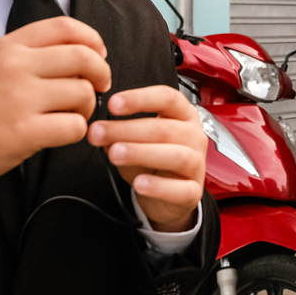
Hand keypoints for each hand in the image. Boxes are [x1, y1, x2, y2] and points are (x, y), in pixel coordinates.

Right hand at [0, 17, 109, 191]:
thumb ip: (30, 53)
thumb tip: (80, 55)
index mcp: (9, 46)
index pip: (65, 27)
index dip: (93, 40)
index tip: (99, 54)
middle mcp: (16, 67)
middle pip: (85, 58)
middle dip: (101, 74)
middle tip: (98, 87)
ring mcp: (21, 99)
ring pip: (84, 93)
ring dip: (87, 108)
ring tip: (72, 115)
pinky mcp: (25, 132)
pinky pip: (75, 126)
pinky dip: (77, 131)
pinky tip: (62, 133)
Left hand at [87, 85, 207, 231]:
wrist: (166, 196)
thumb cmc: (152, 161)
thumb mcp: (135, 142)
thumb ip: (120, 135)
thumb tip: (99, 130)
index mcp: (183, 115)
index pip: (167, 98)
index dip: (141, 99)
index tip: (113, 104)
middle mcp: (194, 136)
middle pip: (165, 128)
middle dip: (128, 129)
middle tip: (98, 133)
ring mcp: (197, 164)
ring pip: (177, 156)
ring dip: (142, 153)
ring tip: (115, 154)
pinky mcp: (193, 192)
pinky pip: (180, 189)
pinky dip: (159, 186)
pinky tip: (139, 184)